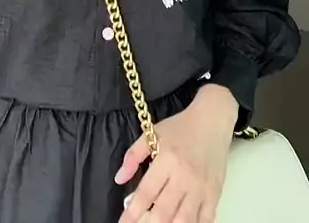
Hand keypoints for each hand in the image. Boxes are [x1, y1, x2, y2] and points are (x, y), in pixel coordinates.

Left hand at [116, 85, 237, 222]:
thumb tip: (119, 179)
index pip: (146, 193)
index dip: (133, 212)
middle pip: (164, 211)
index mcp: (167, 160)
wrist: (213, 121)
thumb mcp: (152, 133)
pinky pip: (205, 219)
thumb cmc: (181, 127)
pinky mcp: (215, 194)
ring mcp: (201, 188)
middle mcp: (184, 177)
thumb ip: (133, 155)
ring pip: (184, 220)